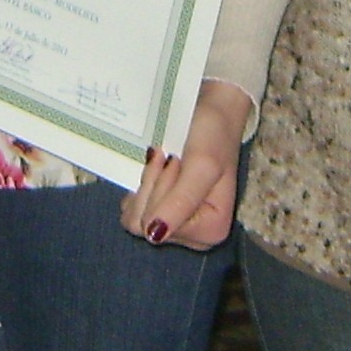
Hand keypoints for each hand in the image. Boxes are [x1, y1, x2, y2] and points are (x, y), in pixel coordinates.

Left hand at [123, 80, 251, 249]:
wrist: (214, 113)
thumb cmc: (213, 136)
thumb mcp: (201, 166)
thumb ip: (180, 202)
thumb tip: (154, 235)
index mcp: (211, 231)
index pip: (159, 225)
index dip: (161, 191)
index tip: (177, 162)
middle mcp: (196, 236)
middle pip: (145, 224)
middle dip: (154, 185)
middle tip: (173, 159)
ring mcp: (178, 224)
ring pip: (136, 217)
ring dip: (148, 182)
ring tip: (167, 160)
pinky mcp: (165, 211)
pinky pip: (136, 208)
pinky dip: (143, 183)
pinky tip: (158, 166)